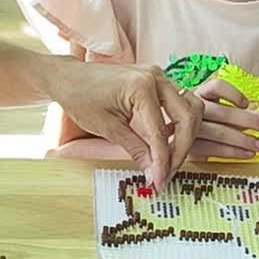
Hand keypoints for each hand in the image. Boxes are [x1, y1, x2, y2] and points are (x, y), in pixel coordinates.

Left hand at [48, 62, 198, 186]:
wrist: (69, 78)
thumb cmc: (81, 97)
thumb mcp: (107, 128)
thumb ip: (136, 149)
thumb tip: (154, 173)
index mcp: (142, 87)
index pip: (161, 132)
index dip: (163, 162)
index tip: (159, 182)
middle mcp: (156, 78)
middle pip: (186, 119)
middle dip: (180, 151)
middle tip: (166, 174)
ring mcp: (159, 77)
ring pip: (190, 109)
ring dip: (184, 136)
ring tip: (169, 159)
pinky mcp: (157, 81)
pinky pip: (179, 103)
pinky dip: (179, 123)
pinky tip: (168, 141)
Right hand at [186, 77, 258, 159]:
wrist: (179, 143)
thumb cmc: (210, 125)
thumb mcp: (229, 116)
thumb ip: (252, 115)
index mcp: (202, 95)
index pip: (216, 87)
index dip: (233, 94)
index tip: (247, 104)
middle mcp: (194, 109)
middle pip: (222, 111)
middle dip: (249, 120)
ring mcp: (190, 129)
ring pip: (219, 131)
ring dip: (243, 139)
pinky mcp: (190, 147)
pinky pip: (214, 148)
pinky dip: (233, 152)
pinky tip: (247, 154)